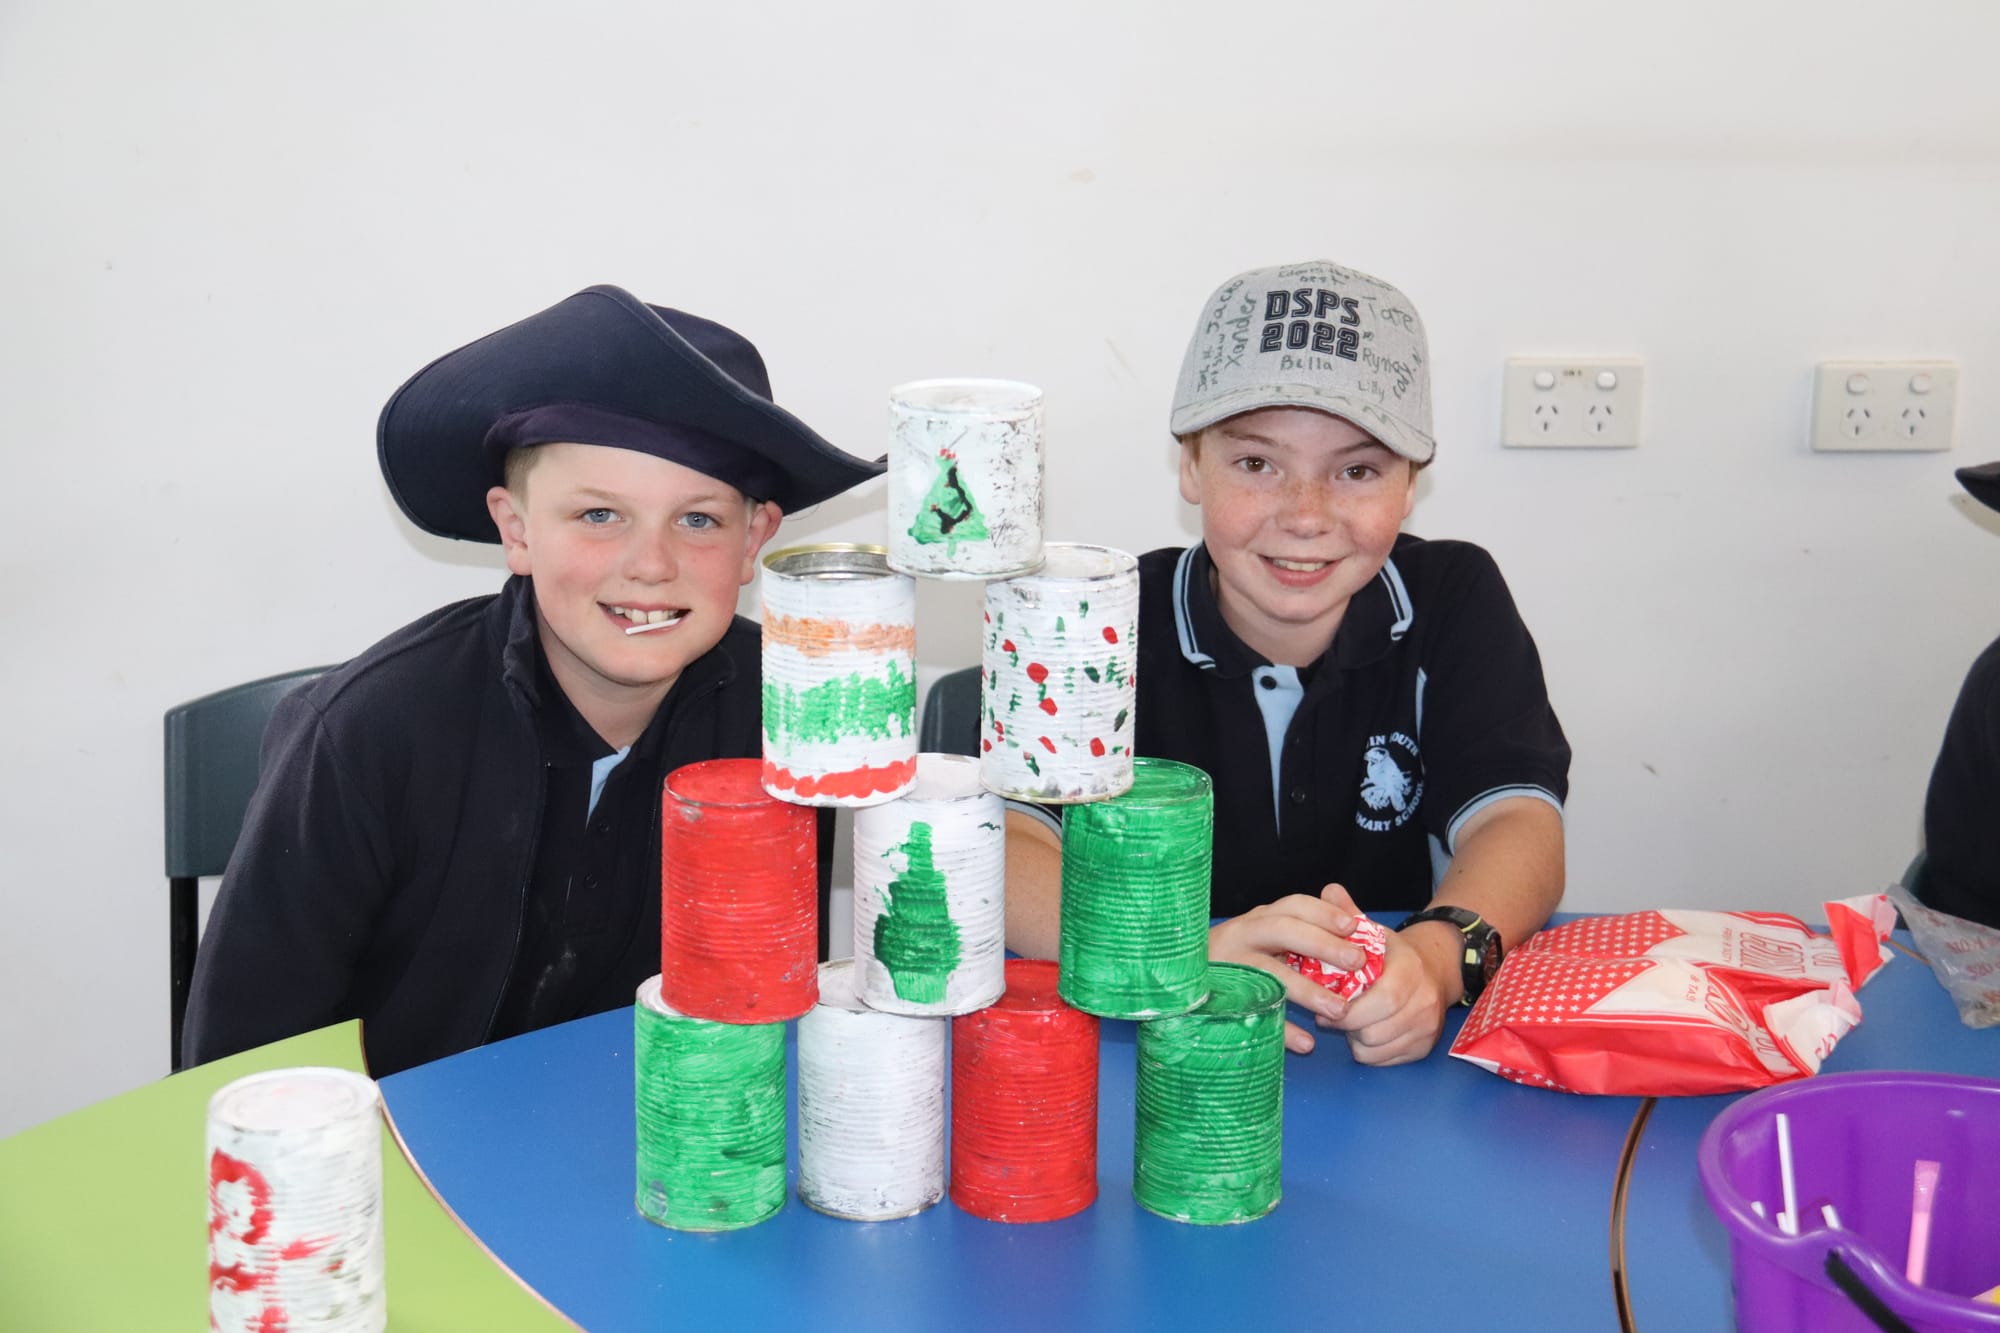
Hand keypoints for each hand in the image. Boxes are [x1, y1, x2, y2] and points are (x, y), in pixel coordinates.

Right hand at [1208, 885, 1370, 1054]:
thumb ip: (1298, 935)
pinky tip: (1306, 1043)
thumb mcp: (1262, 940)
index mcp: (1257, 921)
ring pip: (1269, 972)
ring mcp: (1228, 967)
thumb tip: (1350, 929)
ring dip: (1307, 991)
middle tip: (1356, 962)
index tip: (1352, 926)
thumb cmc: (1235, 961)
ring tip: (1339, 1010)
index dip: (1324, 913)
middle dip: (1323, 945)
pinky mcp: (1218, 1000)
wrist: (1179, 983)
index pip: (1292, 906)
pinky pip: (1254, 1015)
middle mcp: (1240, 936)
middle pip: (1283, 930)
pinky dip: (1281, 1031)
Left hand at [1326, 891, 1462, 1065]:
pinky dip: (1370, 1052)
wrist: (1436, 970)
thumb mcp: (1373, 931)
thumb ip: (1350, 913)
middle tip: (1330, 1017)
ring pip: (1378, 1048)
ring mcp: (1428, 1027)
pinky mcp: (1425, 1047)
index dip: (1350, 1010)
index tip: (1327, 1007)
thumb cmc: (1392, 954)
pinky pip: (1386, 1061)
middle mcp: (1425, 1001)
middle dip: (1347, 1027)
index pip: (1383, 999)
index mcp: (1410, 971)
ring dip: (1356, 1040)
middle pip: (1377, 1030)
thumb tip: (1329, 889)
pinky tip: (1365, 1033)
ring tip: (1348, 1023)